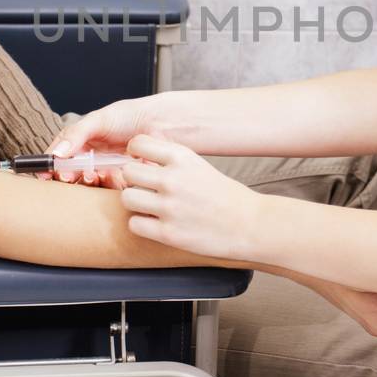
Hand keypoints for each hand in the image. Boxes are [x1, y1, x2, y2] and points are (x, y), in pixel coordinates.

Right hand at [47, 97, 162, 184]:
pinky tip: (111, 175)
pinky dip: (107, 184)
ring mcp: (107, 172)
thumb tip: (57, 153)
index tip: (45, 175)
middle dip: (67, 178)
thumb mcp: (99, 119)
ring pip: (88, 185)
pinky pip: (109, 190)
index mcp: (82, 143)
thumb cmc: (130, 116)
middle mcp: (92, 159)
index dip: (51, 167)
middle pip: (71, 175)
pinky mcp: (123, 182)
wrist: (161, 123)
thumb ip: (76, 134)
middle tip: (68, 177)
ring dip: (86, 181)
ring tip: (91, 174)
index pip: (60, 158)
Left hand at [116, 134, 262, 261]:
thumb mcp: (198, 165)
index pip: (138, 143)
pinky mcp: (169, 233)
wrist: (249, 225)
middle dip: (133, 180)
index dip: (135, 153)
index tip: (141, 162)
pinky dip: (141, 225)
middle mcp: (173, 180)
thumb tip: (138, 154)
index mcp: (182, 158)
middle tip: (144, 188)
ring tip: (148, 207)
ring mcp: (170, 207)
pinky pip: (134, 224)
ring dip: (134, 203)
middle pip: (127, 172)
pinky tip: (155, 223)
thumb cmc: (223, 195)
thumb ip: (169, 160)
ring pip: (127, 198)